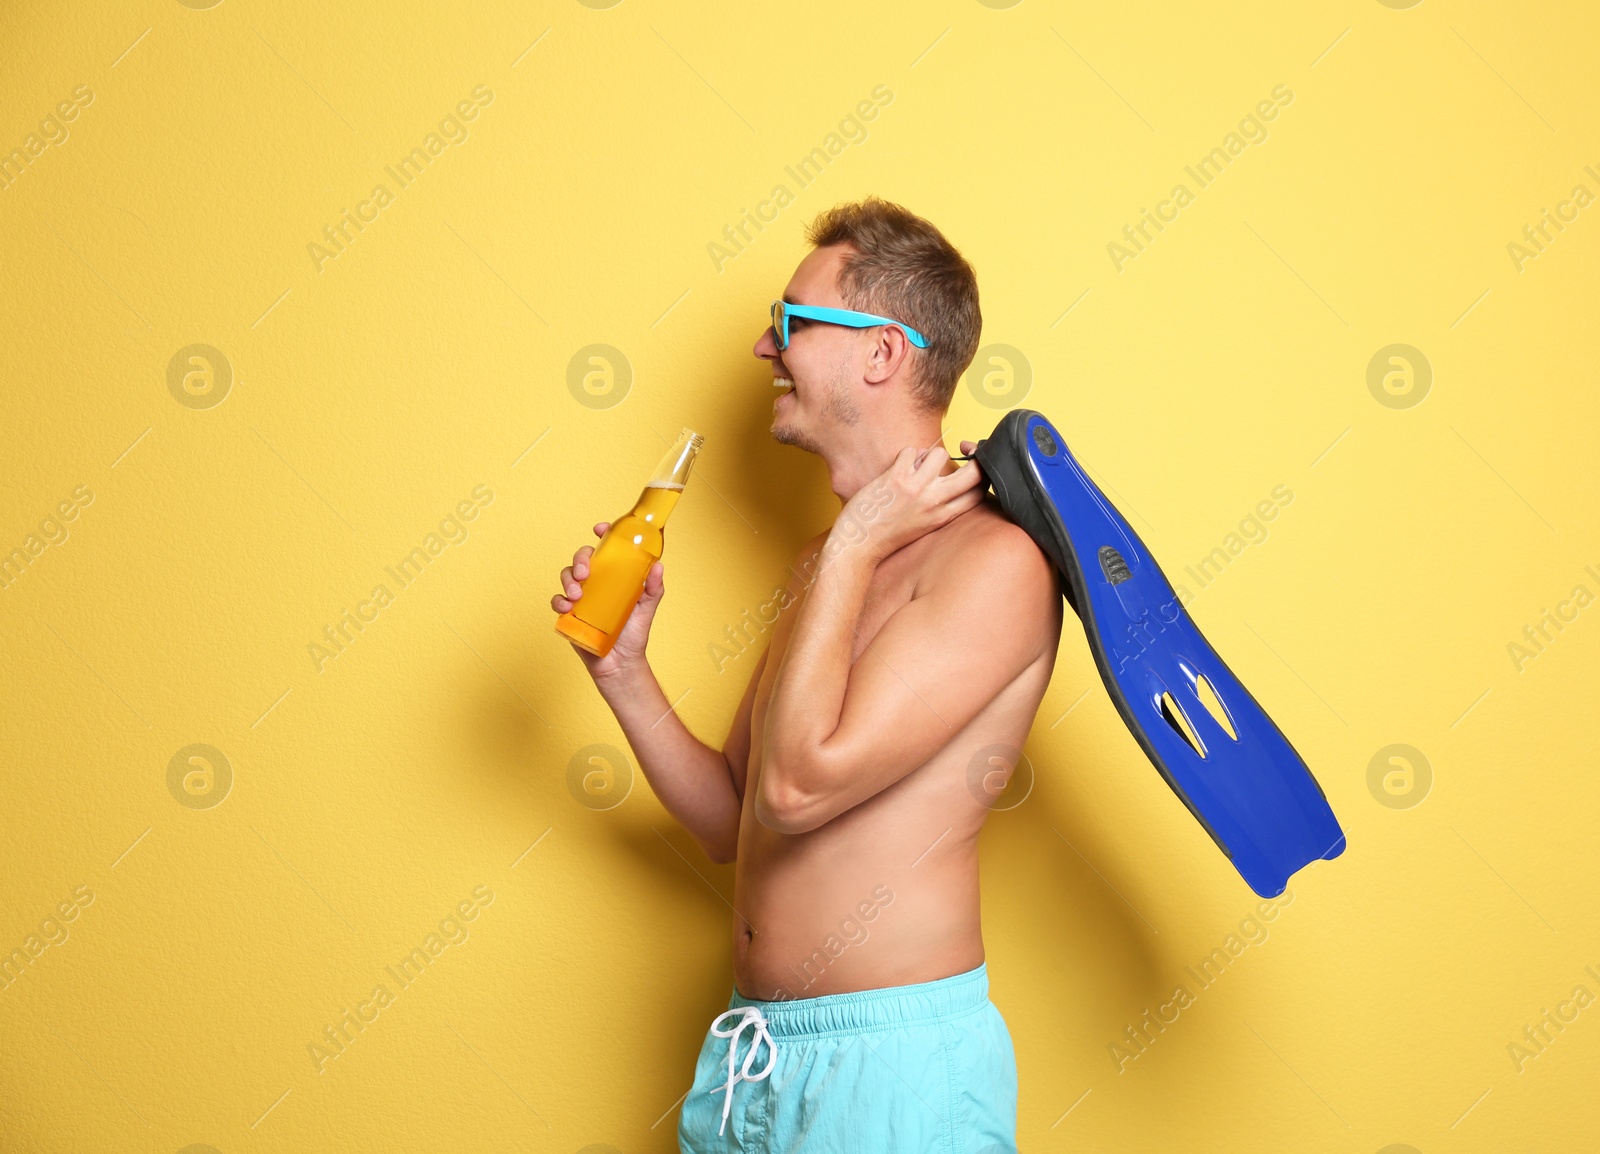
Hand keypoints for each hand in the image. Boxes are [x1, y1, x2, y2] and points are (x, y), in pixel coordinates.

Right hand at [552, 522, 665, 680]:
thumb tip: (658, 567)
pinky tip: (568, 606)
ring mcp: (581, 598)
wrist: (620, 665)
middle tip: (585, 573)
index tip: (600, 529)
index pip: (606, 550)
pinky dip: (558, 600)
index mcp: (613, 577)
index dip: (602, 535)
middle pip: (582, 559)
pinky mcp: (569, 614)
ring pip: (567, 576)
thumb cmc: (633, 635)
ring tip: (576, 594)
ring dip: (568, 579)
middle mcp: (596, 584)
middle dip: (580, 560)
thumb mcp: (646, 609)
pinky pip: (557, 601)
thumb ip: (653, 589)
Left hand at [839, 441, 986, 562]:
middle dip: (974, 456)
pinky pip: (911, 450)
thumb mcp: (924, 525)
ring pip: (940, 453)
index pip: (980, 492)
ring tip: (916, 464)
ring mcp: (916, 490)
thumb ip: (939, 506)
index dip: (983, 475)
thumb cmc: (888, 535)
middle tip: (962, 450)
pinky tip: (897, 466)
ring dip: (930, 452)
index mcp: (943, 516)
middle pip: (975, 472)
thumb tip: (946, 473)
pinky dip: (905, 453)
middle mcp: (934, 502)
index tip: (973, 467)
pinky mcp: (897, 479)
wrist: (859, 544)